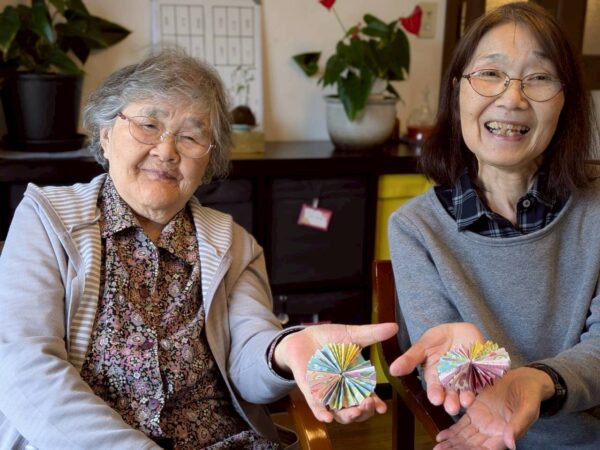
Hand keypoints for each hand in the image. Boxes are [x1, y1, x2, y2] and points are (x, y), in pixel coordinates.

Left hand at [273, 322, 398, 423]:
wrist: (304, 336)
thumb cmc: (330, 338)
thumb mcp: (352, 335)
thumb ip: (372, 334)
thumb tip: (394, 327)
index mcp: (356, 381)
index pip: (369, 397)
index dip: (376, 404)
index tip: (383, 408)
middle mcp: (343, 391)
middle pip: (357, 410)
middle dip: (365, 412)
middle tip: (369, 404)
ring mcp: (328, 393)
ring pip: (339, 413)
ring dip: (348, 416)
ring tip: (355, 412)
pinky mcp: (311, 392)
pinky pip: (317, 407)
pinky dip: (322, 414)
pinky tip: (327, 418)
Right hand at [388, 322, 484, 414]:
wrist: (459, 329)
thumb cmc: (437, 338)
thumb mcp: (422, 345)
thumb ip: (410, 358)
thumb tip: (392, 370)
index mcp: (434, 376)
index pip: (434, 388)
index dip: (435, 393)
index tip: (435, 399)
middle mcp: (449, 381)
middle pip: (450, 394)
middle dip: (450, 401)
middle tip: (451, 408)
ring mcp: (465, 378)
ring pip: (465, 391)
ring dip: (465, 398)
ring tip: (465, 402)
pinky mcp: (479, 374)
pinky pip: (480, 382)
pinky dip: (479, 386)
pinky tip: (480, 388)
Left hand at [433, 367, 554, 449]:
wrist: (523, 379)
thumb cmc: (529, 395)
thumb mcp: (527, 408)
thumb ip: (518, 425)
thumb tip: (511, 444)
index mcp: (505, 435)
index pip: (486, 449)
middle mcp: (491, 432)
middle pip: (471, 446)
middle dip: (456, 449)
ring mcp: (482, 422)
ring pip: (464, 436)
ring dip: (451, 443)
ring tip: (437, 447)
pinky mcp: (475, 411)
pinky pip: (461, 424)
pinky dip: (451, 431)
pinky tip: (440, 436)